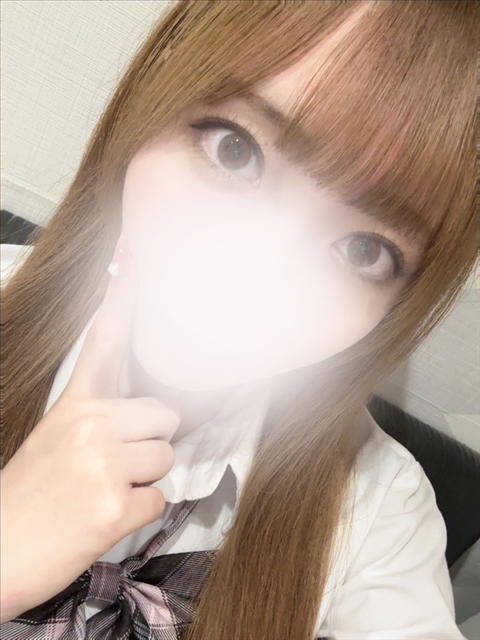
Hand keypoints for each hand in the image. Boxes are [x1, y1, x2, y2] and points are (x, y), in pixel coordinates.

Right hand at [0, 237, 180, 622]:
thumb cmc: (29, 498)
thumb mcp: (56, 440)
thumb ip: (100, 418)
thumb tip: (148, 415)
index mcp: (73, 406)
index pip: (103, 339)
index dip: (123, 295)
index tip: (133, 252)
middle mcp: (88, 424)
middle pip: (165, 416)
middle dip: (149, 443)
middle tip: (111, 467)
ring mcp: (101, 463)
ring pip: (167, 456)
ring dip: (144, 480)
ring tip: (103, 491)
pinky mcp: (112, 504)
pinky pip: (160, 499)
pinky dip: (138, 513)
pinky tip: (102, 517)